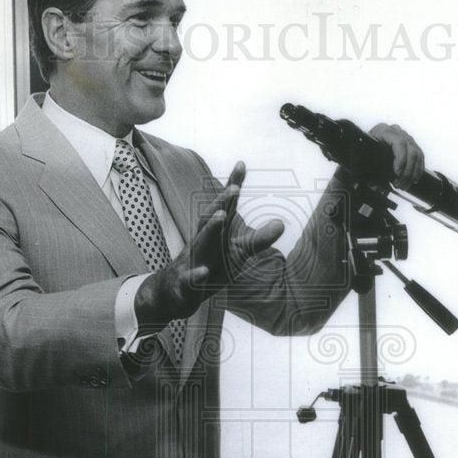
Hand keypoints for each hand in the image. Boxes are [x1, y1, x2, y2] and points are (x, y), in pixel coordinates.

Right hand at [134, 162, 283, 326]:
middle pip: (210, 219)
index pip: (225, 207)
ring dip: (210, 230)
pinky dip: (196, 275)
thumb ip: (257, 240)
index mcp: (216, 233)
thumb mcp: (237, 254)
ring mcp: (192, 261)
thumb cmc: (210, 266)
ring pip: (200, 243)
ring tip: (220, 216)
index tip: (241, 164)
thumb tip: (281, 223)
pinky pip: (190, 279)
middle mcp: (202, 241)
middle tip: (235, 188)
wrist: (176, 293)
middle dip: (221, 203)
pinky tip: (203, 272)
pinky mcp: (186, 284)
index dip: (233, 186)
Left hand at [369, 123, 424, 187]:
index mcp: (383, 131)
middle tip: (400, 185)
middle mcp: (396, 131)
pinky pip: (419, 156)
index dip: (401, 160)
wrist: (364, 147)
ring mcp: (404, 136)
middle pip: (411, 150)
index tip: (397, 174)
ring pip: (417, 155)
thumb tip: (376, 182)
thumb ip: (371, 165)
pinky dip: (417, 170)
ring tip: (404, 186)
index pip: (399, 143)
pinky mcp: (410, 144)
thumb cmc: (363, 152)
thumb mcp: (364, 156)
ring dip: (412, 173)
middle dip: (407, 171)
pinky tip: (413, 179)